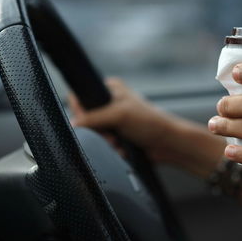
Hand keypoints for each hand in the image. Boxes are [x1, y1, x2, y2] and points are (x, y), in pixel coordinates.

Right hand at [69, 77, 225, 175]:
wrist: (168, 144)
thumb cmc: (150, 122)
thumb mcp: (119, 114)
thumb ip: (93, 118)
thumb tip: (73, 125)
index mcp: (110, 90)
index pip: (80, 98)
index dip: (81, 112)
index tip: (90, 123)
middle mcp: (110, 104)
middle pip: (86, 121)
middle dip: (97, 132)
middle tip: (111, 135)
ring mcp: (114, 122)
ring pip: (94, 136)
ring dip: (106, 143)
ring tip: (119, 143)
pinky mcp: (118, 138)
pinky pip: (104, 146)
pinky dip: (112, 150)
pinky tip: (124, 149)